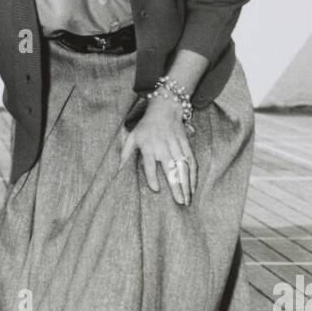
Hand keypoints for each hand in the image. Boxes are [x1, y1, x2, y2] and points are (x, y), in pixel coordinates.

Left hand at [119, 91, 196, 205]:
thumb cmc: (146, 126)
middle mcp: (164, 146)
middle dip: (176, 186)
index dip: (152, 176)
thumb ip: (126, 153)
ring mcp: (177, 146)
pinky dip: (193, 176)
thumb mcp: (132, 136)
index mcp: (149, 145)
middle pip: (171, 168)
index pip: (150, 163)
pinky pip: (192, 162)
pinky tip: (193, 188)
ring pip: (184, 168)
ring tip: (188, 200)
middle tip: (179, 202)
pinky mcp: (186, 146)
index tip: (155, 189)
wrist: (165, 109)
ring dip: (187, 185)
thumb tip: (118, 170)